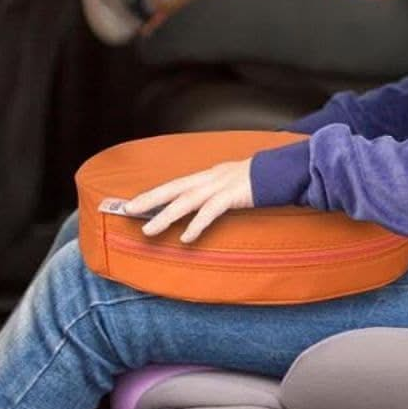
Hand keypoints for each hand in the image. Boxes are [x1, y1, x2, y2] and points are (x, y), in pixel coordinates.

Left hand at [125, 159, 253, 243]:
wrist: (279, 171)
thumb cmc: (256, 181)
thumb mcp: (230, 185)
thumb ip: (213, 194)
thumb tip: (198, 207)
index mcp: (207, 176)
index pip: (174, 185)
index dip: (153, 194)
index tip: (133, 203)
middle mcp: (209, 178)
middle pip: (173, 188)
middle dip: (149, 199)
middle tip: (128, 210)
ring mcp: (220, 185)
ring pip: (187, 200)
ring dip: (166, 215)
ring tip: (149, 230)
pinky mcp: (232, 194)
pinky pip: (211, 211)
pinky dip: (197, 224)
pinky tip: (185, 237)